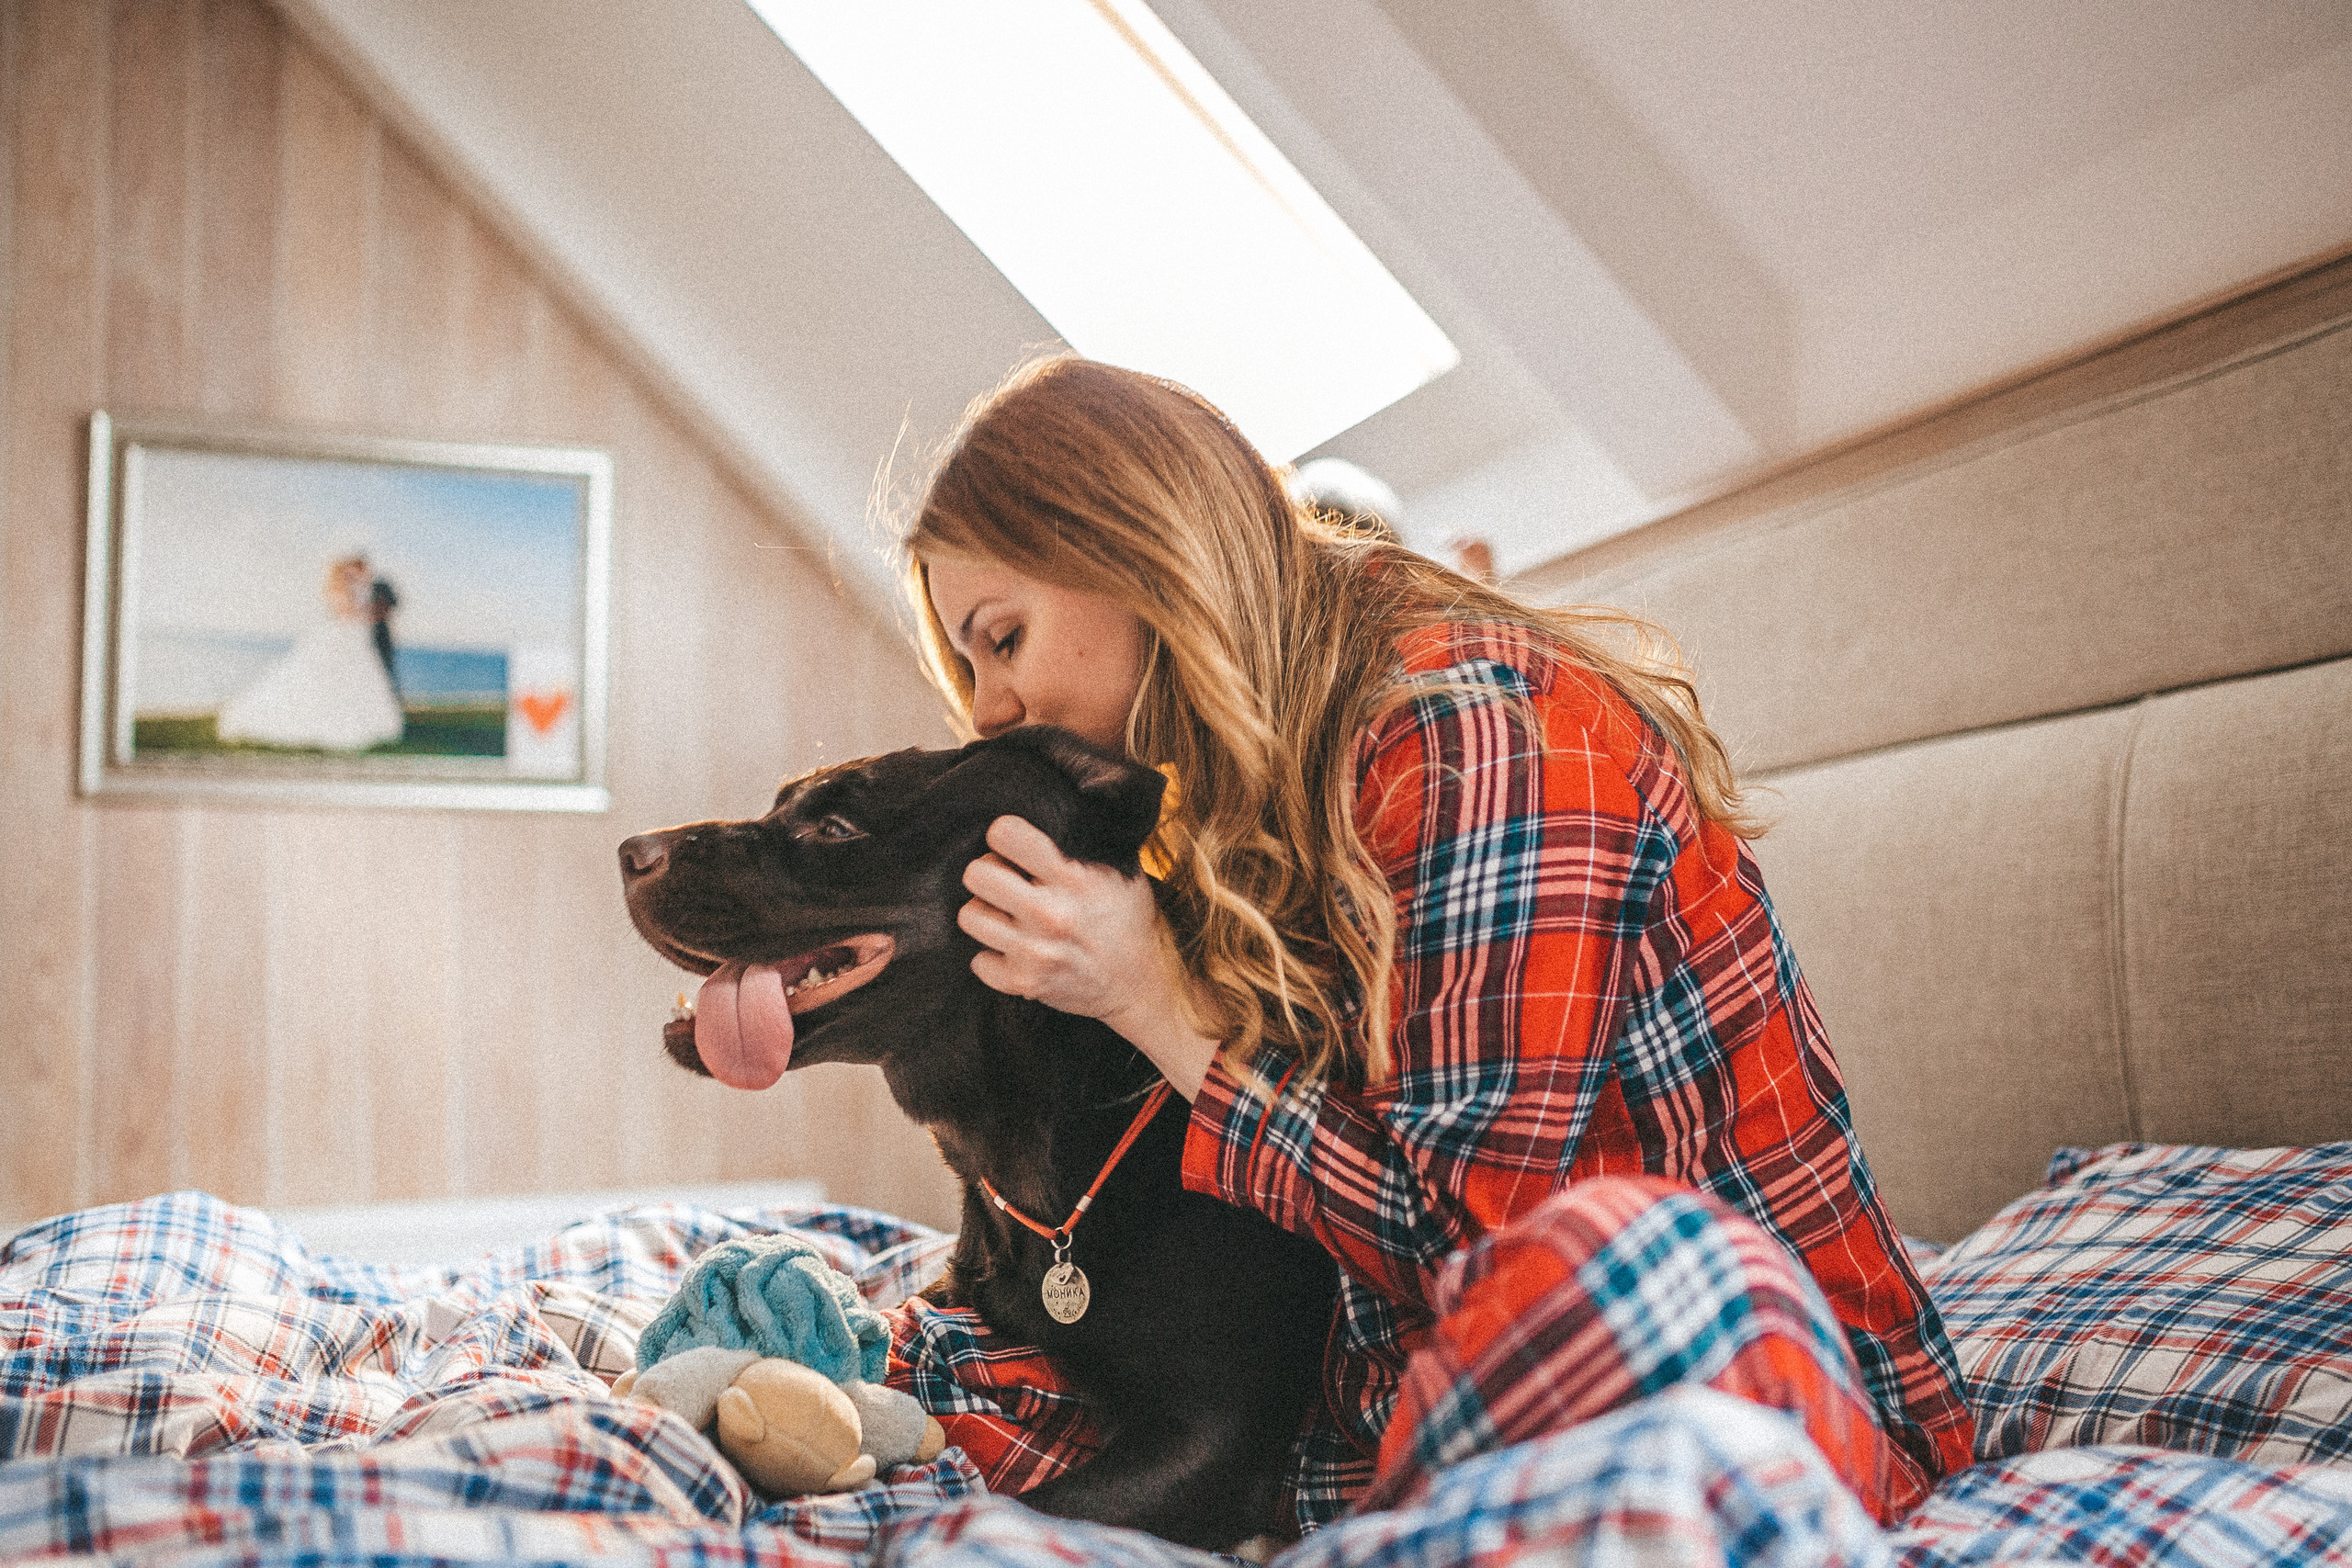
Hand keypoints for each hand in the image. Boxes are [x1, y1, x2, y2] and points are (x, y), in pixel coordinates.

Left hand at [958, 816, 1219, 1098]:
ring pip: (969, 916)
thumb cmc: (1128, 921)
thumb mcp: (1122, 871)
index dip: (1003, 835)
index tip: (1012, 844)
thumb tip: (1058, 800)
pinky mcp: (1024, 983)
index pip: (1005, 835)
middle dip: (989, 873)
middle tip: (1006, 880)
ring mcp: (1034, 953)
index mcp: (1073, 878)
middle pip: (976, 874)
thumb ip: (1089, 841)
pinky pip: (978, 961)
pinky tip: (1015, 949)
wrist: (1140, 987)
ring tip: (1009, 915)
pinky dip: (993, 957)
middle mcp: (1050, 914)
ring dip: (987, 914)